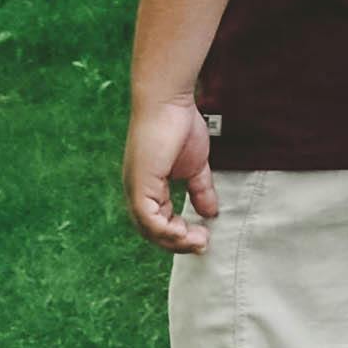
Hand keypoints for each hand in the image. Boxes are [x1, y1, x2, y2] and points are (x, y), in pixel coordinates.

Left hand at [123, 87, 218, 251]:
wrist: (168, 101)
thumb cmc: (179, 125)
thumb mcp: (196, 167)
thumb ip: (201, 190)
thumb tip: (211, 213)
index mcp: (147, 187)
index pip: (159, 223)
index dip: (181, 234)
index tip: (204, 236)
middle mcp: (136, 191)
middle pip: (153, 232)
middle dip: (179, 243)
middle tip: (203, 245)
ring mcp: (135, 189)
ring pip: (150, 230)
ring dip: (176, 241)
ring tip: (199, 242)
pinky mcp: (139, 185)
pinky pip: (150, 220)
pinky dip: (167, 232)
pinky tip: (186, 234)